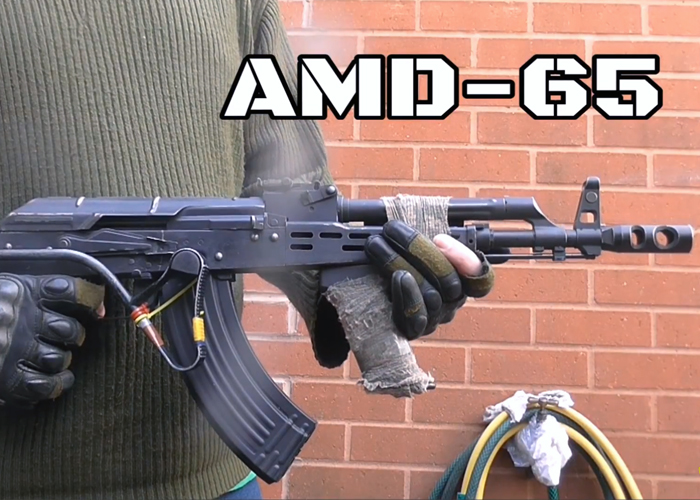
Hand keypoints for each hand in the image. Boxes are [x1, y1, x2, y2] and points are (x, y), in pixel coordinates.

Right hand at [0, 274, 104, 410]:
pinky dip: (55, 385)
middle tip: (65, 337)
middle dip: (74, 336)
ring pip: (60, 358)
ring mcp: (12, 349)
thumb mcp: (4, 287)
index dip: (91, 298)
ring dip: (62, 361)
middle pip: (70, 330)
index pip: (72, 290)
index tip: (96, 307)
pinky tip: (56, 382)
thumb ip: (38, 290)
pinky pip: (44, 385)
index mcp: (20, 291)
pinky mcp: (4, 379)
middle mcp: (19, 318)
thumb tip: (94, 304)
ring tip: (52, 358)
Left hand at [365, 220, 493, 339]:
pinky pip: (417, 316)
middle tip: (391, 229)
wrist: (360, 302)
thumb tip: (419, 221)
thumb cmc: (389, 266)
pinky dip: (407, 293)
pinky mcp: (414, 331)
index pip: (480, 278)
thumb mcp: (406, 249)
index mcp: (458, 279)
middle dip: (418, 248)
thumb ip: (421, 237)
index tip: (440, 239)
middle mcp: (451, 301)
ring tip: (377, 245)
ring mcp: (434, 318)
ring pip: (431, 294)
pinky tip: (396, 277)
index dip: (467, 260)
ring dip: (399, 264)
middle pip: (449, 280)